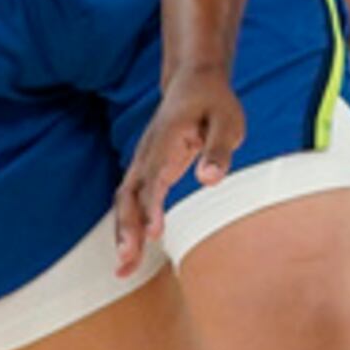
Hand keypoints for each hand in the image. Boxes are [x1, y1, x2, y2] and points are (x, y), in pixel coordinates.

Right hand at [114, 71, 243, 277]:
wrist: (193, 80)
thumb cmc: (215, 102)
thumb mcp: (228, 121)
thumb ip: (219, 149)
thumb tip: (209, 179)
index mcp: (166, 139)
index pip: (154, 177)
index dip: (152, 206)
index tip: (154, 233)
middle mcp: (147, 153)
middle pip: (128, 194)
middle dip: (126, 228)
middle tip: (128, 260)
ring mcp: (143, 162)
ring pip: (124, 201)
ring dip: (122, 234)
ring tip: (124, 269)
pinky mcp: (145, 170)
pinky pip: (130, 202)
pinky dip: (128, 228)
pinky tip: (132, 254)